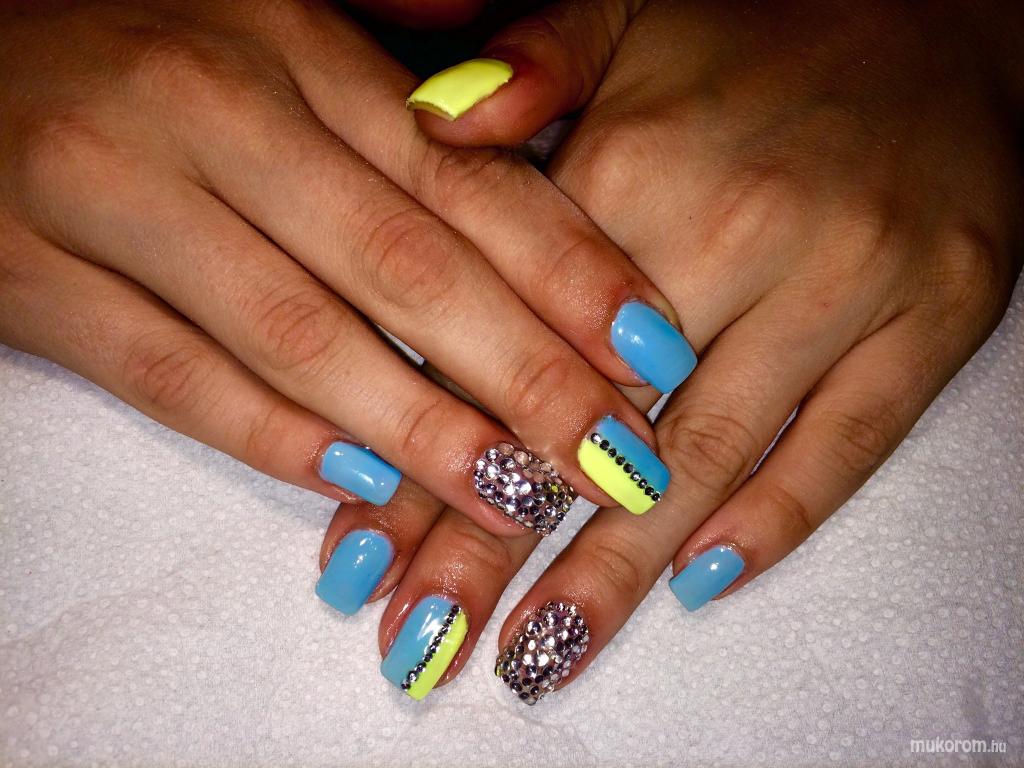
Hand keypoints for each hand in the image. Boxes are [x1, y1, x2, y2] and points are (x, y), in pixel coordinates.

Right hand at [0, 0, 694, 538]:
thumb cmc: (141, 30)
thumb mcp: (270, 5)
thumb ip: (389, 50)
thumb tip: (500, 103)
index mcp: (289, 40)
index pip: (462, 179)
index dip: (569, 274)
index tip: (652, 357)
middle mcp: (211, 110)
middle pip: (403, 268)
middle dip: (524, 376)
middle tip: (615, 459)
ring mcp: (112, 193)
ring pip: (300, 337)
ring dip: (420, 433)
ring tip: (517, 500)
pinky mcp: (30, 274)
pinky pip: (171, 377)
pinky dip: (273, 437)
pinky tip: (362, 489)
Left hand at [371, 0, 1021, 700]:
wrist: (941, 16)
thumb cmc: (761, 34)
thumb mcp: (624, 12)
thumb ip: (527, 64)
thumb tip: (427, 121)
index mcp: (634, 167)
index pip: (502, 343)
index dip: (430, 455)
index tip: (368, 554)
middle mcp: (733, 232)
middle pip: (591, 421)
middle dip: (499, 544)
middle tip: (430, 640)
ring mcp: (842, 283)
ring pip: (707, 455)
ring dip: (617, 568)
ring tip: (542, 650)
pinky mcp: (933, 317)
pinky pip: (849, 440)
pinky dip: (777, 519)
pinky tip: (701, 583)